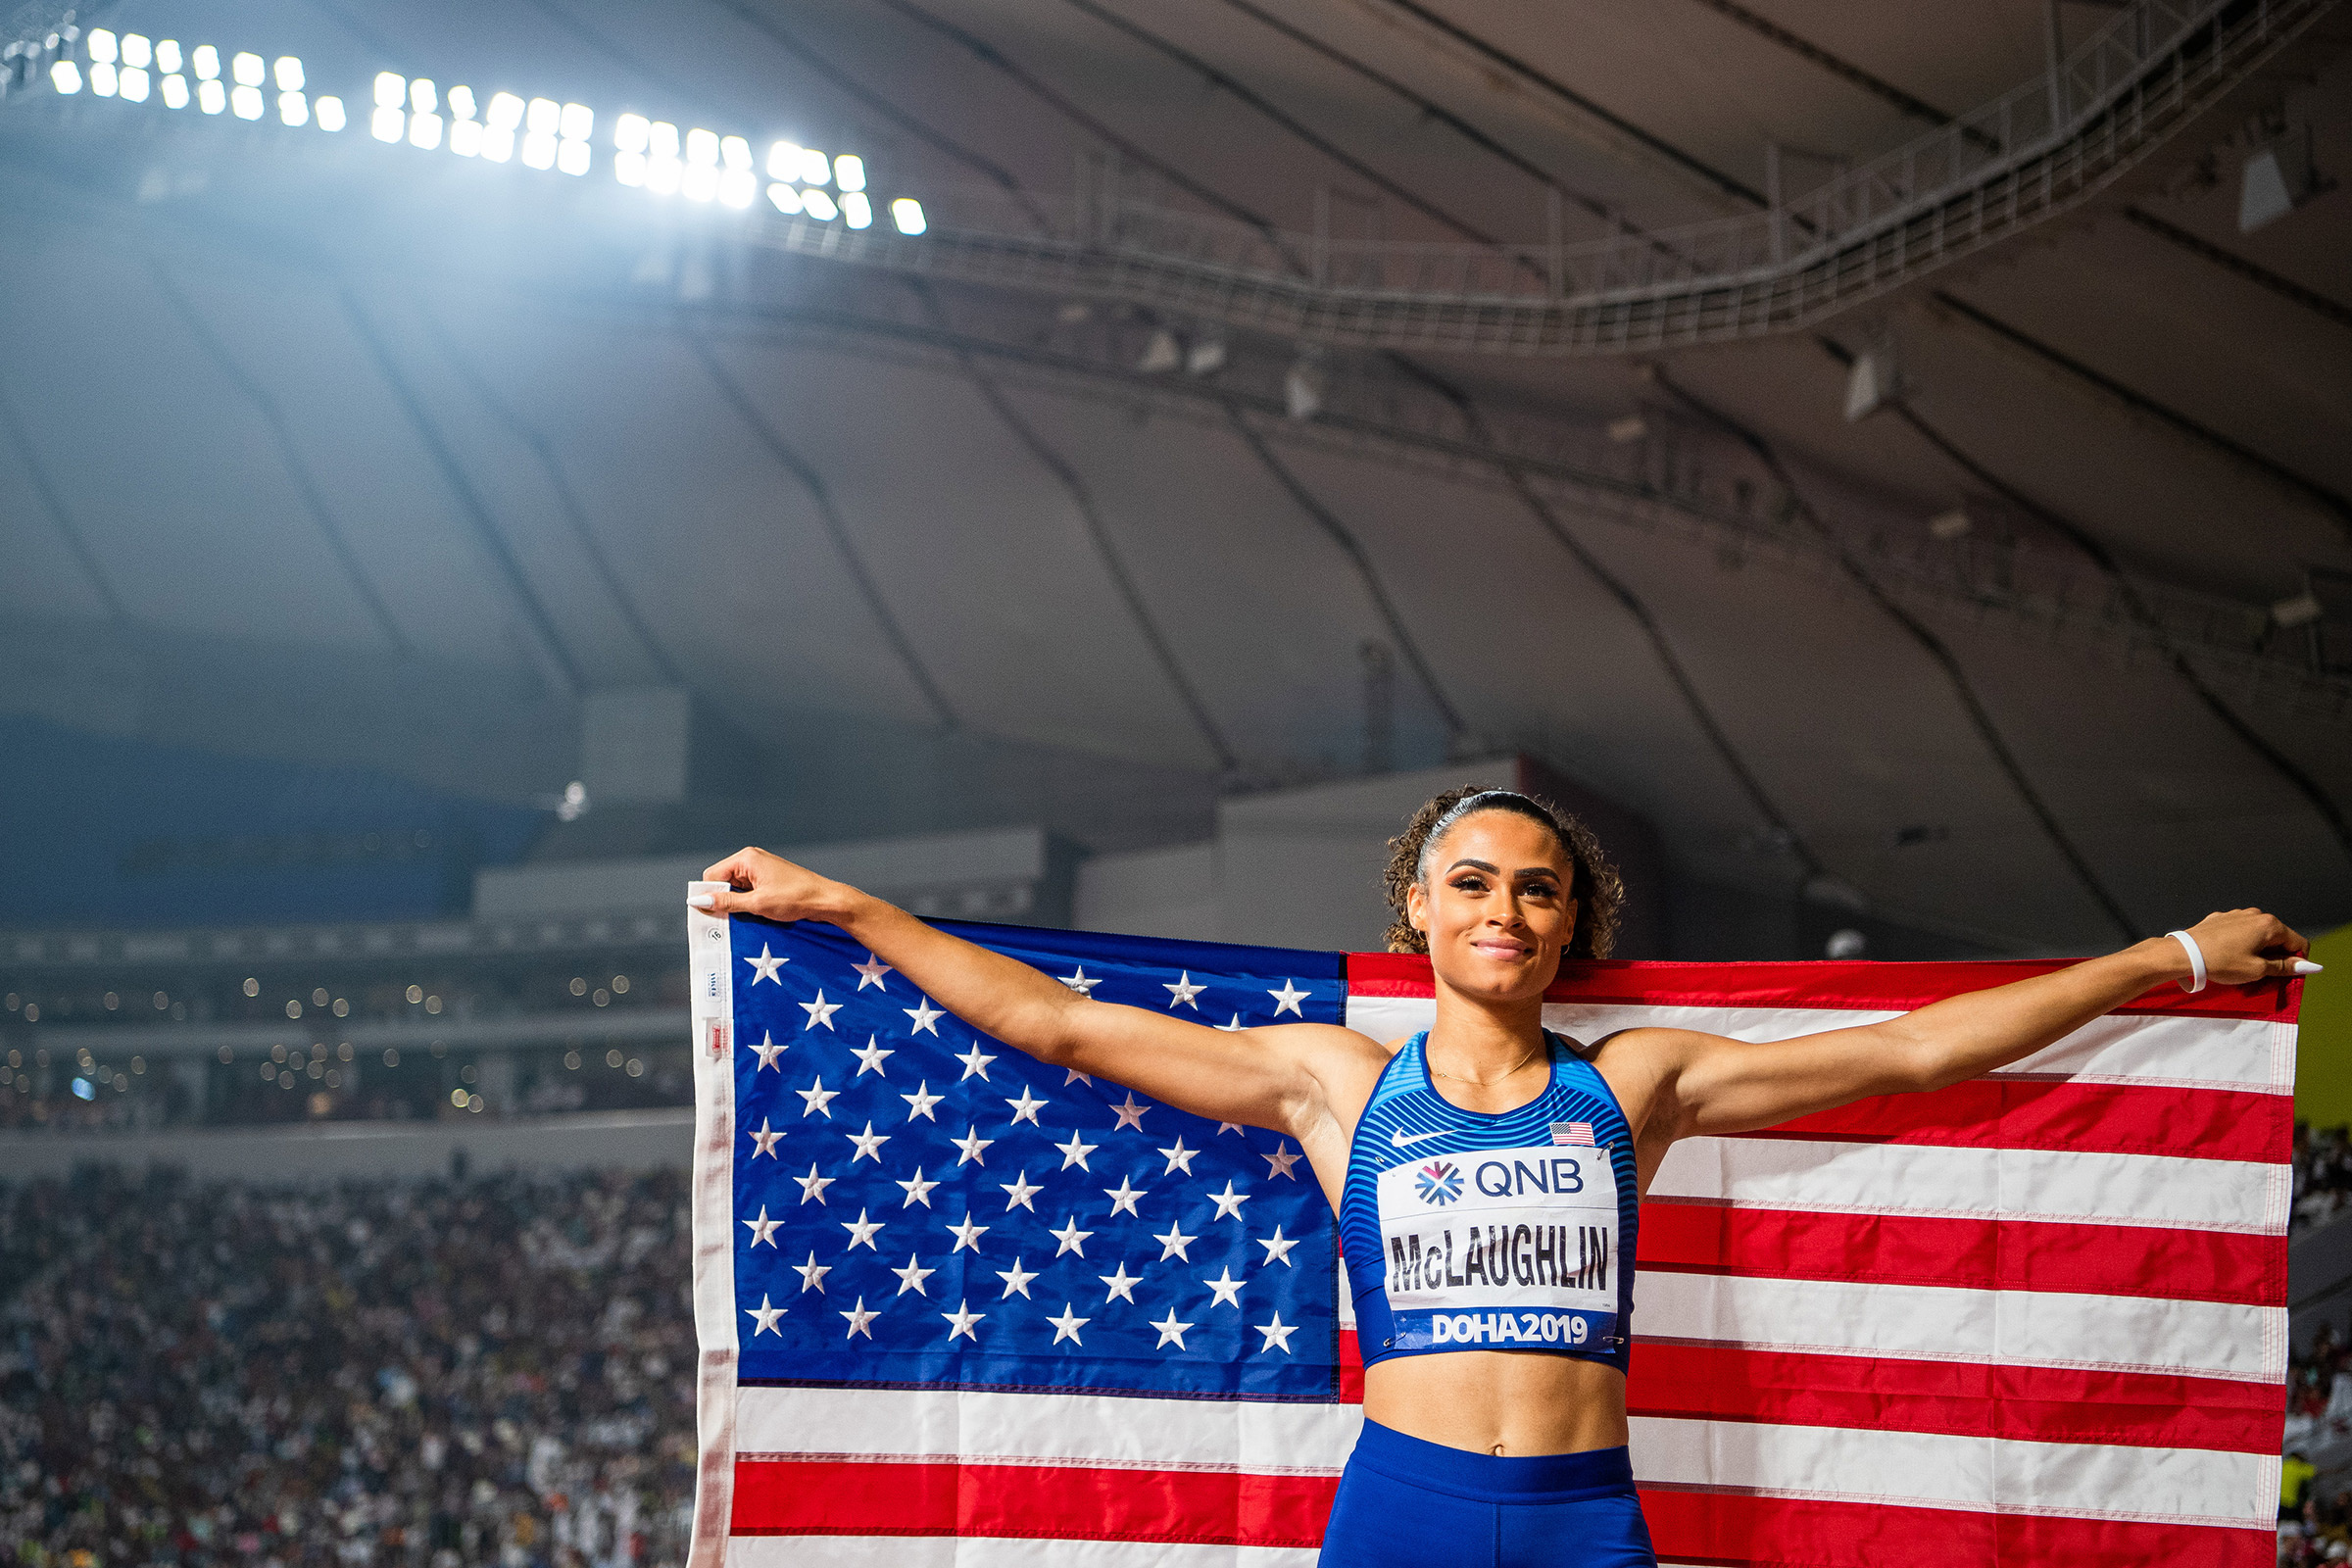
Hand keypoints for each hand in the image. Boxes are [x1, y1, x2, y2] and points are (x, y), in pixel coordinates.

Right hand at [695, 847, 846, 924]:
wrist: (826, 900)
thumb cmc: (796, 897)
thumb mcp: (757, 903)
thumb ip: (727, 902)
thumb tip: (700, 900)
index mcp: (747, 858)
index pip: (712, 875)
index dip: (709, 894)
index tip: (710, 913)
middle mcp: (752, 860)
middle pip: (723, 881)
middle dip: (724, 899)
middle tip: (729, 919)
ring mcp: (761, 869)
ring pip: (735, 888)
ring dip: (737, 903)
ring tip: (748, 916)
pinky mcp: (768, 880)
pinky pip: (748, 891)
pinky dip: (748, 903)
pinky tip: (756, 913)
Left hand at [2176, 908, 2317, 986]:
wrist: (2183, 954)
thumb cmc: (2220, 962)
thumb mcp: (2257, 970)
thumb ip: (2284, 967)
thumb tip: (2305, 966)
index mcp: (2269, 925)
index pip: (2298, 942)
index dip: (2298, 961)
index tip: (2288, 974)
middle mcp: (2254, 914)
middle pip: (2278, 937)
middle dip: (2276, 956)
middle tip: (2264, 973)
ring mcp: (2236, 915)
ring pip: (2258, 934)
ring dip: (2258, 950)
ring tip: (2243, 966)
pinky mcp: (2220, 919)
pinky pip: (2239, 932)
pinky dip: (2241, 943)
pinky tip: (2229, 956)